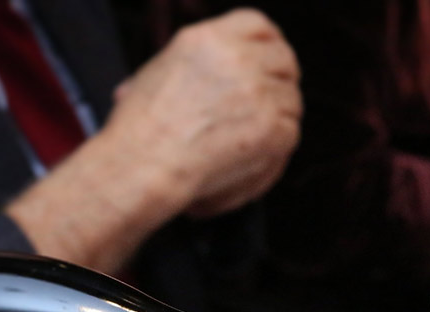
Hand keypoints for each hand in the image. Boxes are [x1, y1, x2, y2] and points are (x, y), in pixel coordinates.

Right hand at [106, 8, 301, 216]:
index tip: (271, 62)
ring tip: (250, 140)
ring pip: (291, 100)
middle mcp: (237, 59)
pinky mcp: (270, 127)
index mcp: (208, 39)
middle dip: (281, 81)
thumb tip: (213, 73)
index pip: (259, 26)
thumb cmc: (138, 132)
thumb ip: (197, 64)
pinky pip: (290, 133)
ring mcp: (256, 92)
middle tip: (271, 103)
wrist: (141, 166)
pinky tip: (251, 158)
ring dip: (277, 119)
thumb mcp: (158, 71)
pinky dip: (275, 150)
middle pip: (284, 60)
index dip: (270, 44)